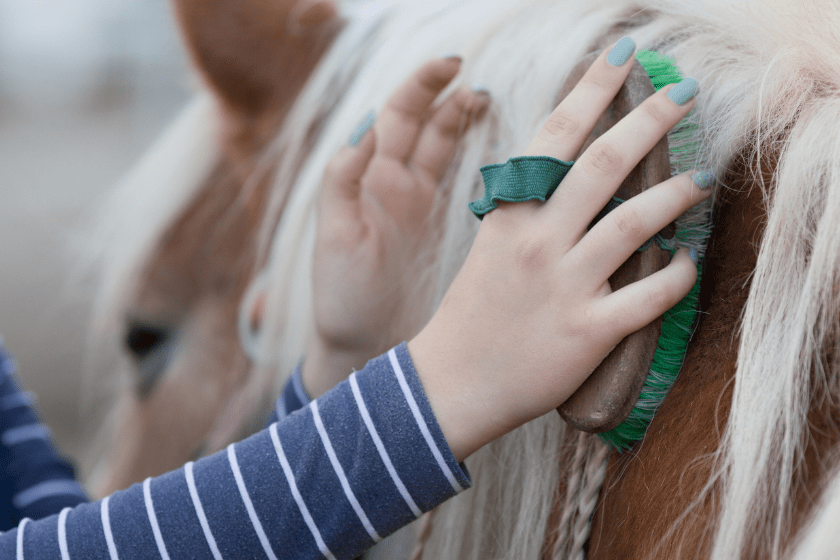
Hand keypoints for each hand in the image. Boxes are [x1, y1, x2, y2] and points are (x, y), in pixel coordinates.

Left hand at [303, 58, 488, 396]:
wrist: (361, 345)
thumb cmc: (342, 297)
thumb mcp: (334, 238)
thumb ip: (342, 181)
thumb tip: (365, 125)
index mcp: (369, 181)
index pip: (397, 117)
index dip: (421, 86)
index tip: (452, 66)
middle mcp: (396, 186)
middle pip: (426, 125)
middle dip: (450, 97)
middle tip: (482, 85)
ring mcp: (422, 206)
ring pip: (447, 149)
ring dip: (466, 122)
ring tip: (491, 105)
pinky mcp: (443, 230)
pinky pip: (465, 185)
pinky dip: (483, 164)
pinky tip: (507, 157)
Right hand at [409, 40, 710, 460]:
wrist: (453, 382)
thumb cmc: (471, 314)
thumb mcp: (490, 248)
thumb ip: (527, 212)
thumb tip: (572, 179)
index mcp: (509, 215)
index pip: (553, 137)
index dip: (591, 91)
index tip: (623, 56)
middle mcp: (538, 242)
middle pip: (602, 165)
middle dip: (649, 120)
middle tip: (684, 92)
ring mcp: (563, 285)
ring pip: (632, 224)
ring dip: (676, 194)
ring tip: (703, 176)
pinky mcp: (589, 331)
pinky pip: (648, 296)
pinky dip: (677, 276)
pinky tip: (688, 261)